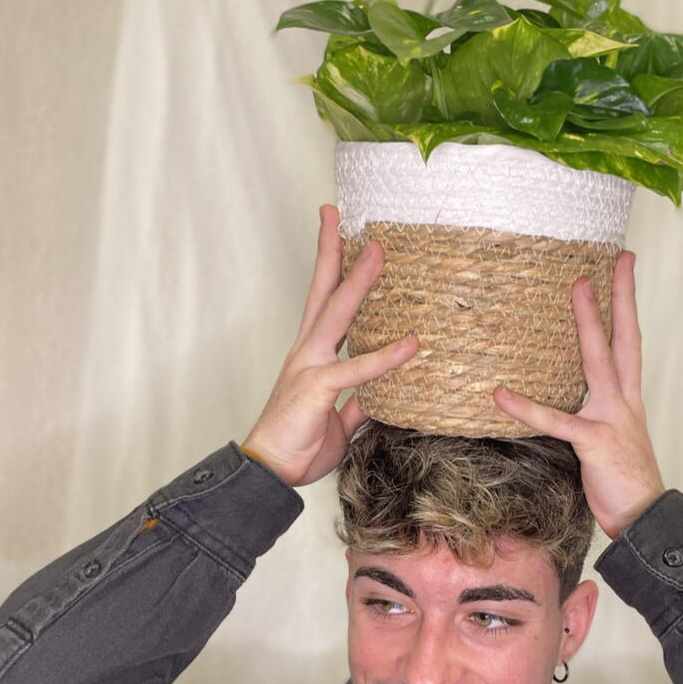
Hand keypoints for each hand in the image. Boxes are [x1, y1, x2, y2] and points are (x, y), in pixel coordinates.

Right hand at [243, 204, 417, 486]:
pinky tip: (412, 343)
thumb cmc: (298, 444)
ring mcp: (309, 366)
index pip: (322, 302)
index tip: (338, 235)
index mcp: (311, 355)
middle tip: (336, 212)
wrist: (270, 471)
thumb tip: (375, 399)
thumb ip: (357, 403)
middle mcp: (307, 351)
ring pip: (336, 314)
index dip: (331, 268)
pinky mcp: (318, 388)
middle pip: (321, 290)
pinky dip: (386, 357)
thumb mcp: (337, 419)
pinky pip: (357, 369)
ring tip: (379, 251)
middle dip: (331, 249)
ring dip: (358, 282)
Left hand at [492, 252, 664, 538]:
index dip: (627, 307)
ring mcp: (612, 418)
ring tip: (575, 289)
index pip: (628, 344)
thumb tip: (564, 401)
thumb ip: (590, 415)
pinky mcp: (595, 441)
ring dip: (587, 323)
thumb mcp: (610, 441)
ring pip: (598, 360)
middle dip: (618, 298)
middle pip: (623, 338)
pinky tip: (500, 395)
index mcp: (628, 400)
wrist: (645, 518)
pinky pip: (557, 420)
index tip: (624, 271)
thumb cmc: (624, 483)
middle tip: (612, 261)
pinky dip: (526, 408)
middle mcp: (625, 401)